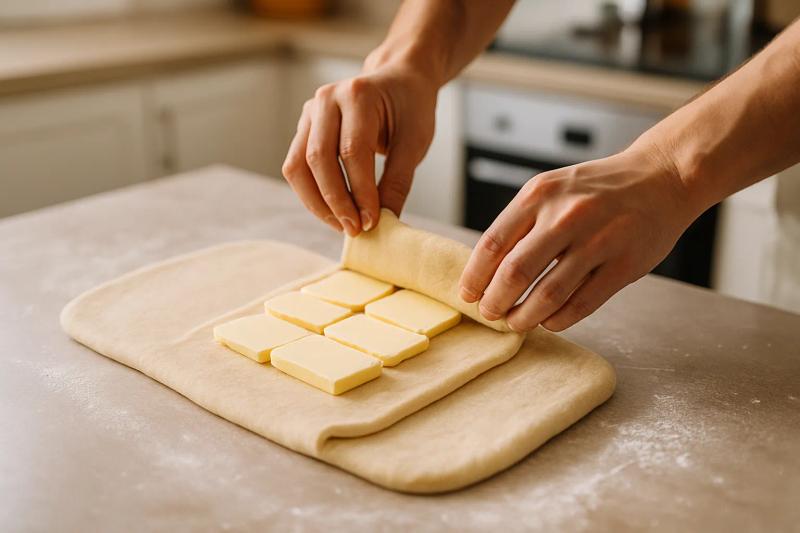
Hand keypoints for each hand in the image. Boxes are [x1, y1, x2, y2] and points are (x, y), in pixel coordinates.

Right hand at [282, 65, 436, 235]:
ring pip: (297, 166)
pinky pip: (297, 167)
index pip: (352, 151)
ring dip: (317, 203)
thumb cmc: (410, 108)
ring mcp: (309, 112)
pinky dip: (312, 194)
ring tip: (342, 225)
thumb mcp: (415, 142)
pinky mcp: (304, 128)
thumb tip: (384, 222)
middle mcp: (326, 99)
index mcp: (358, 94)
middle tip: (355, 229)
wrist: (399, 82)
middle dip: (335, 201)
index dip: (360, 191)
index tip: (372, 221)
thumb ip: (398, 181)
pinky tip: (334, 211)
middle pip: (318, 159)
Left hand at [458, 147, 696, 331]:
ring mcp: (598, 241)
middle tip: (490, 314)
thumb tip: (486, 270)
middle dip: (496, 301)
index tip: (468, 295)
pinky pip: (582, 303)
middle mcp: (567, 215)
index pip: (493, 243)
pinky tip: (549, 320)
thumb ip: (521, 223)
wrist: (662, 177)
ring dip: (525, 316)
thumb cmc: (598, 189)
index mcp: (540, 194)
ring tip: (516, 322)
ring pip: (548, 294)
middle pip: (515, 272)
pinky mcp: (624, 265)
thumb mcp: (552, 189)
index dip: (475, 277)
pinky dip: (559, 319)